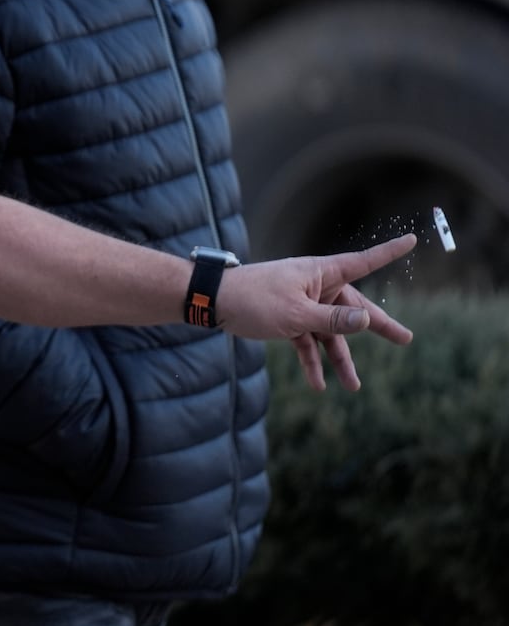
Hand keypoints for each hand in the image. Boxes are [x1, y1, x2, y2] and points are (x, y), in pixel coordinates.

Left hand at [219, 234, 415, 390]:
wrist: (213, 301)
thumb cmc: (254, 299)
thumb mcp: (297, 314)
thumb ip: (332, 320)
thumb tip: (366, 320)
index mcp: (321, 274)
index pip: (364, 261)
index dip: (388, 252)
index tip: (412, 239)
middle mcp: (316, 287)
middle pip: (353, 309)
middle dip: (378, 327)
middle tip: (406, 339)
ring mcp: (302, 304)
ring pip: (330, 333)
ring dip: (339, 359)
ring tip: (353, 386)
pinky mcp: (287, 319)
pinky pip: (307, 342)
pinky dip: (311, 361)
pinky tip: (317, 385)